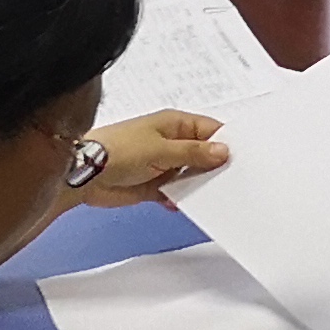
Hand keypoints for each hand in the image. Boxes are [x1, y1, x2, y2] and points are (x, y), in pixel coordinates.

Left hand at [77, 109, 228, 202]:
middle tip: (235, 182)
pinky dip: (181, 199)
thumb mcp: (162, 150)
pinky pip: (177, 192)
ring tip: (216, 197)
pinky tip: (187, 205)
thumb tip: (224, 151)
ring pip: (192, 175)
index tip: (244, 159)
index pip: (211, 131)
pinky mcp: (154, 185)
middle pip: (204, 154)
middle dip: (216, 167)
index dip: (227, 143)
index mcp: (176, 124)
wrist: (85, 174)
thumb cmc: (119, 151)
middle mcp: (172, 142)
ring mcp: (164, 164)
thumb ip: (194, 153)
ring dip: (199, 185)